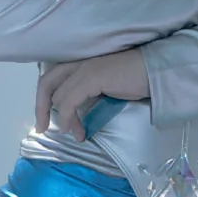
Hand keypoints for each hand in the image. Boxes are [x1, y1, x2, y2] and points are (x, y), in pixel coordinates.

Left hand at [36, 49, 150, 137]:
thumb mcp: (107, 86)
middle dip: (40, 108)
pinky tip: (74, 130)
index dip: (43, 99)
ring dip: (64, 120)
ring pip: (58, 96)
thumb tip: (78, 113)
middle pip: (46, 83)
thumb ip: (90, 93)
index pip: (52, 78)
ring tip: (76, 134)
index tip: (44, 120)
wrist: (157, 72)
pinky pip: (69, 101)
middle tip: (42, 129)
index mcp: (81, 62)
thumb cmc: (137, 79)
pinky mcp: (92, 77)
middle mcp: (79, 61)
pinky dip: (67, 117)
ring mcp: (85, 68)